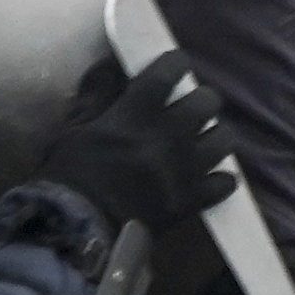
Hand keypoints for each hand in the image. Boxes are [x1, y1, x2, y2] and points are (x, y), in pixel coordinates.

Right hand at [27, 54, 238, 239]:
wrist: (78, 230)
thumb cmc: (70, 175)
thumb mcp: (74, 127)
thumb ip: (96, 93)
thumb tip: (112, 64)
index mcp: (137, 112)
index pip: (170, 71)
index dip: (176, 63)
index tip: (174, 66)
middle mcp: (169, 135)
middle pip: (207, 102)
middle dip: (199, 100)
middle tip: (187, 108)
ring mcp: (185, 169)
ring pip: (224, 139)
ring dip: (214, 136)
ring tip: (201, 141)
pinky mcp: (192, 200)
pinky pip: (224, 182)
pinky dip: (219, 179)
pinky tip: (206, 177)